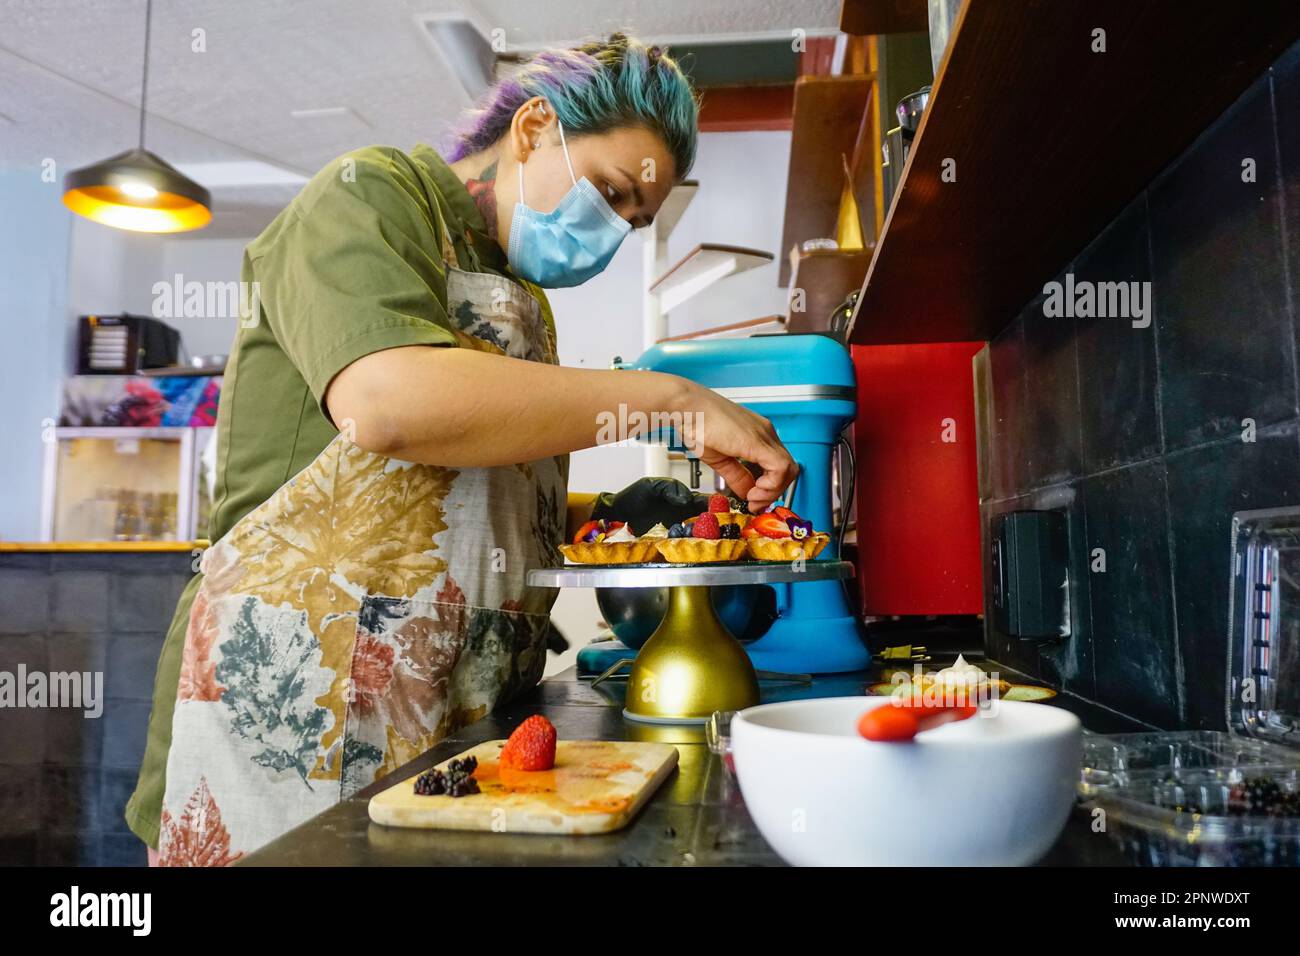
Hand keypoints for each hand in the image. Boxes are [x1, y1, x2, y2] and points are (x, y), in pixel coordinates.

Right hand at [676, 381, 798, 513]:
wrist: (686, 406)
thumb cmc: (697, 422)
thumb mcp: (719, 457)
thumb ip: (737, 476)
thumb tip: (747, 492)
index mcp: (757, 435)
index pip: (777, 465)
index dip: (770, 487)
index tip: (755, 499)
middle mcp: (765, 432)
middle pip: (788, 468)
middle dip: (774, 492)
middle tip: (756, 503)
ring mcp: (764, 435)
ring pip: (789, 469)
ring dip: (774, 490)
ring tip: (754, 498)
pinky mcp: (758, 442)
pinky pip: (781, 468)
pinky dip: (772, 485)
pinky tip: (754, 491)